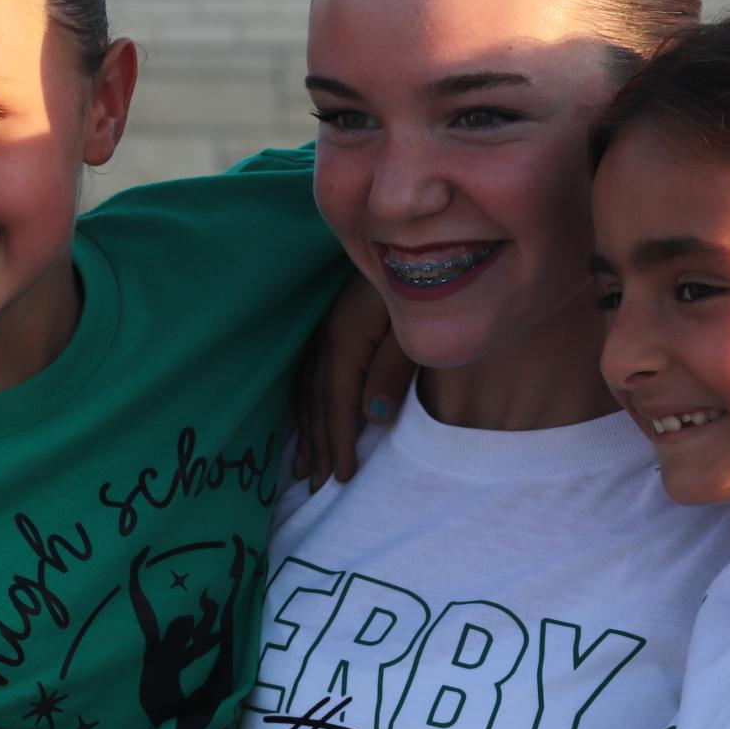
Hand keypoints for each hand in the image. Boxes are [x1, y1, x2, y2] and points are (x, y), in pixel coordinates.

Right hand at [292, 274, 413, 490]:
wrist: (415, 240)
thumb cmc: (426, 283)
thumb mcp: (415, 330)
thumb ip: (393, 372)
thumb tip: (371, 417)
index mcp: (346, 336)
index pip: (337, 401)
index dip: (338, 441)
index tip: (343, 478)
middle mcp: (326, 334)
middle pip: (316, 400)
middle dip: (317, 445)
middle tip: (317, 488)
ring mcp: (323, 328)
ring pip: (306, 389)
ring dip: (305, 430)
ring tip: (304, 469)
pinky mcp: (328, 324)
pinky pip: (307, 373)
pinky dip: (304, 405)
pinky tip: (303, 423)